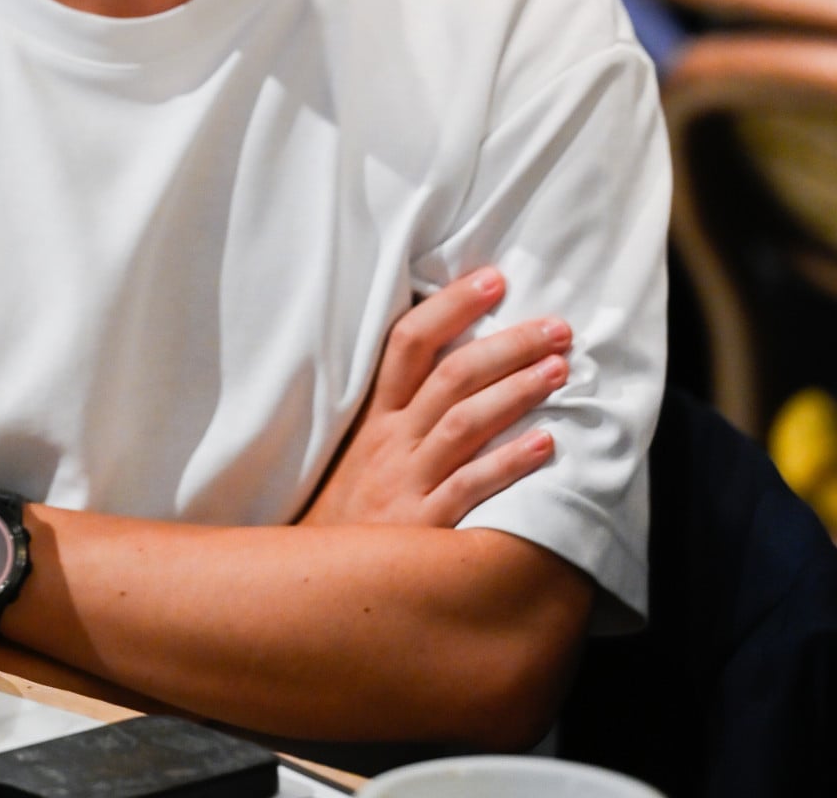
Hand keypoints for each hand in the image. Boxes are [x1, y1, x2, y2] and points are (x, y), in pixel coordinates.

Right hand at [302, 268, 569, 528]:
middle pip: (450, 375)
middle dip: (507, 344)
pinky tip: (546, 445)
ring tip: (560, 369)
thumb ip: (399, 414)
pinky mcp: (422, 529)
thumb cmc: (347, 517)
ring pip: (464, 422)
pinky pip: (470, 487)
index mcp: (374, 417)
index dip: (452, 306)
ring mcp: (405, 482)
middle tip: (556, 326)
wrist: (308, 588)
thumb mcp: (358, 454)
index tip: (494, 279)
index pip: (409, 342)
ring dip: (516, 390)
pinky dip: (508, 462)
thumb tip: (456, 363)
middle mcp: (389, 441)